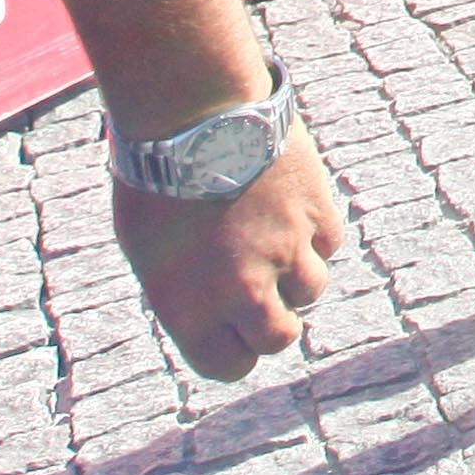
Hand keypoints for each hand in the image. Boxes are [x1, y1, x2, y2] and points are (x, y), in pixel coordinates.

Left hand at [114, 124, 345, 380]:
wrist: (190, 108)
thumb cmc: (153, 172)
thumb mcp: (147, 245)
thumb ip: (184, 290)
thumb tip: (213, 310)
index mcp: (189, 307)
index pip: (227, 366)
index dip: (231, 349)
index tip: (230, 329)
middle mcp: (241, 290)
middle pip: (279, 338)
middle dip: (271, 320)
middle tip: (262, 292)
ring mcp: (284, 251)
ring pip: (311, 289)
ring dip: (295, 271)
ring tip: (269, 233)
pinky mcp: (315, 212)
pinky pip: (327, 242)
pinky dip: (312, 230)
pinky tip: (286, 203)